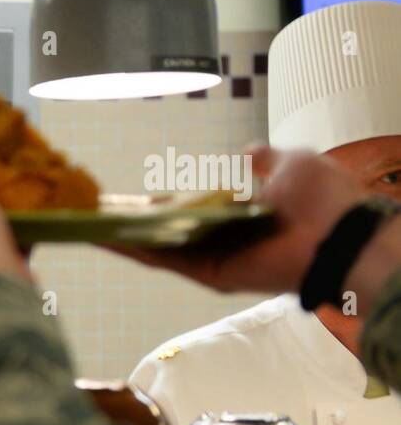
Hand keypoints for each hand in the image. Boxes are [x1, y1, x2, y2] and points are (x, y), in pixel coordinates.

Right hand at [115, 146, 366, 292]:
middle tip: (94, 209)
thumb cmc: (323, 199)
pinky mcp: (207, 273)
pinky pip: (162, 261)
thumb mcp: (291, 164)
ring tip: (84, 222)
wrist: (339, 232)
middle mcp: (221, 241)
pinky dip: (130, 249)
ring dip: (119, 235)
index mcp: (238, 217)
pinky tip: (101, 237)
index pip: (189, 211)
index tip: (132, 197)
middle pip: (165, 232)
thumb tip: (249, 151)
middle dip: (129, 221)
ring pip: (155, 248)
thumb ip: (266, 160)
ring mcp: (211, 259)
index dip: (160, 205)